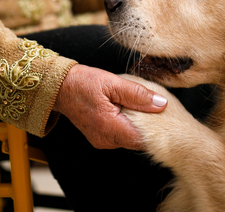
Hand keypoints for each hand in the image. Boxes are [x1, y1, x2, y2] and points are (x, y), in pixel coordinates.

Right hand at [53, 64, 167, 149]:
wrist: (60, 87)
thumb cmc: (84, 82)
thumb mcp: (113, 83)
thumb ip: (138, 94)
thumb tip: (161, 103)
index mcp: (110, 128)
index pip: (143, 140)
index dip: (157, 129)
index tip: (164, 116)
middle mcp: (105, 140)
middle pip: (137, 140)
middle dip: (148, 126)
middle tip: (154, 106)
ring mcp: (102, 141)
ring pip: (129, 137)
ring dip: (137, 124)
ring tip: (140, 104)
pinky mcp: (100, 137)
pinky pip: (120, 134)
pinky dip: (127, 123)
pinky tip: (128, 108)